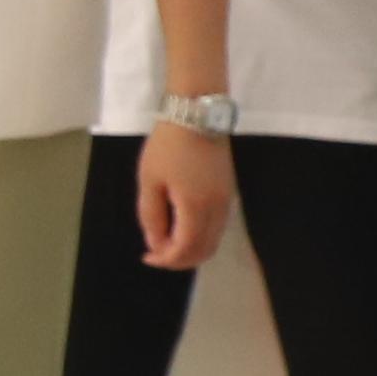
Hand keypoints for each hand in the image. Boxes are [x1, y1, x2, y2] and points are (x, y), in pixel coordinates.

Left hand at [138, 121, 236, 274]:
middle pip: (205, 249)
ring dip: (192, 249)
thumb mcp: (150, 181)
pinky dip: (201, 236)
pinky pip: (218, 226)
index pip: (186, 247)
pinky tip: (181, 229)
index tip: (147, 258)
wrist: (197, 116)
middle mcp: (219, 208)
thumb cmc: (167, 147)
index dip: (167, 259)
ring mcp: (227, 201)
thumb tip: (156, 243)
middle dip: (180, 259)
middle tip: (156, 256)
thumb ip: (152, 215)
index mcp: (197, 206)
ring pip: (214, 240)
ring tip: (165, 244)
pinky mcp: (229, 192)